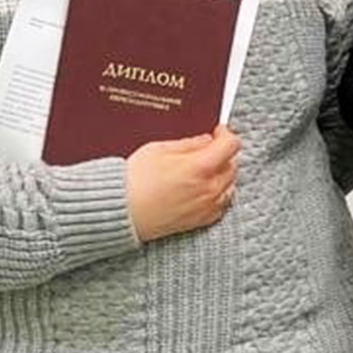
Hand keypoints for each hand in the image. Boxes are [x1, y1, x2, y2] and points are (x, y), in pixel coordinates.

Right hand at [127, 125, 239, 242]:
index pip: (231, 145)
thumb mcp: (158, 150)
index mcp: (200, 167)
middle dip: (222, 154)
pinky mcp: (201, 221)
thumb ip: (188, 144)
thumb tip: (206, 140)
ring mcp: (207, 206)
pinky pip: (222, 203)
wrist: (120, 212)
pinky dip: (218, 193)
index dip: (225, 134)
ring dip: (221, 174)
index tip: (217, 132)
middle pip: (232, 165)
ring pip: (229, 184)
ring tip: (202, 169)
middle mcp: (209, 188)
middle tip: (206, 149)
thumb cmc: (134, 181)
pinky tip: (202, 188)